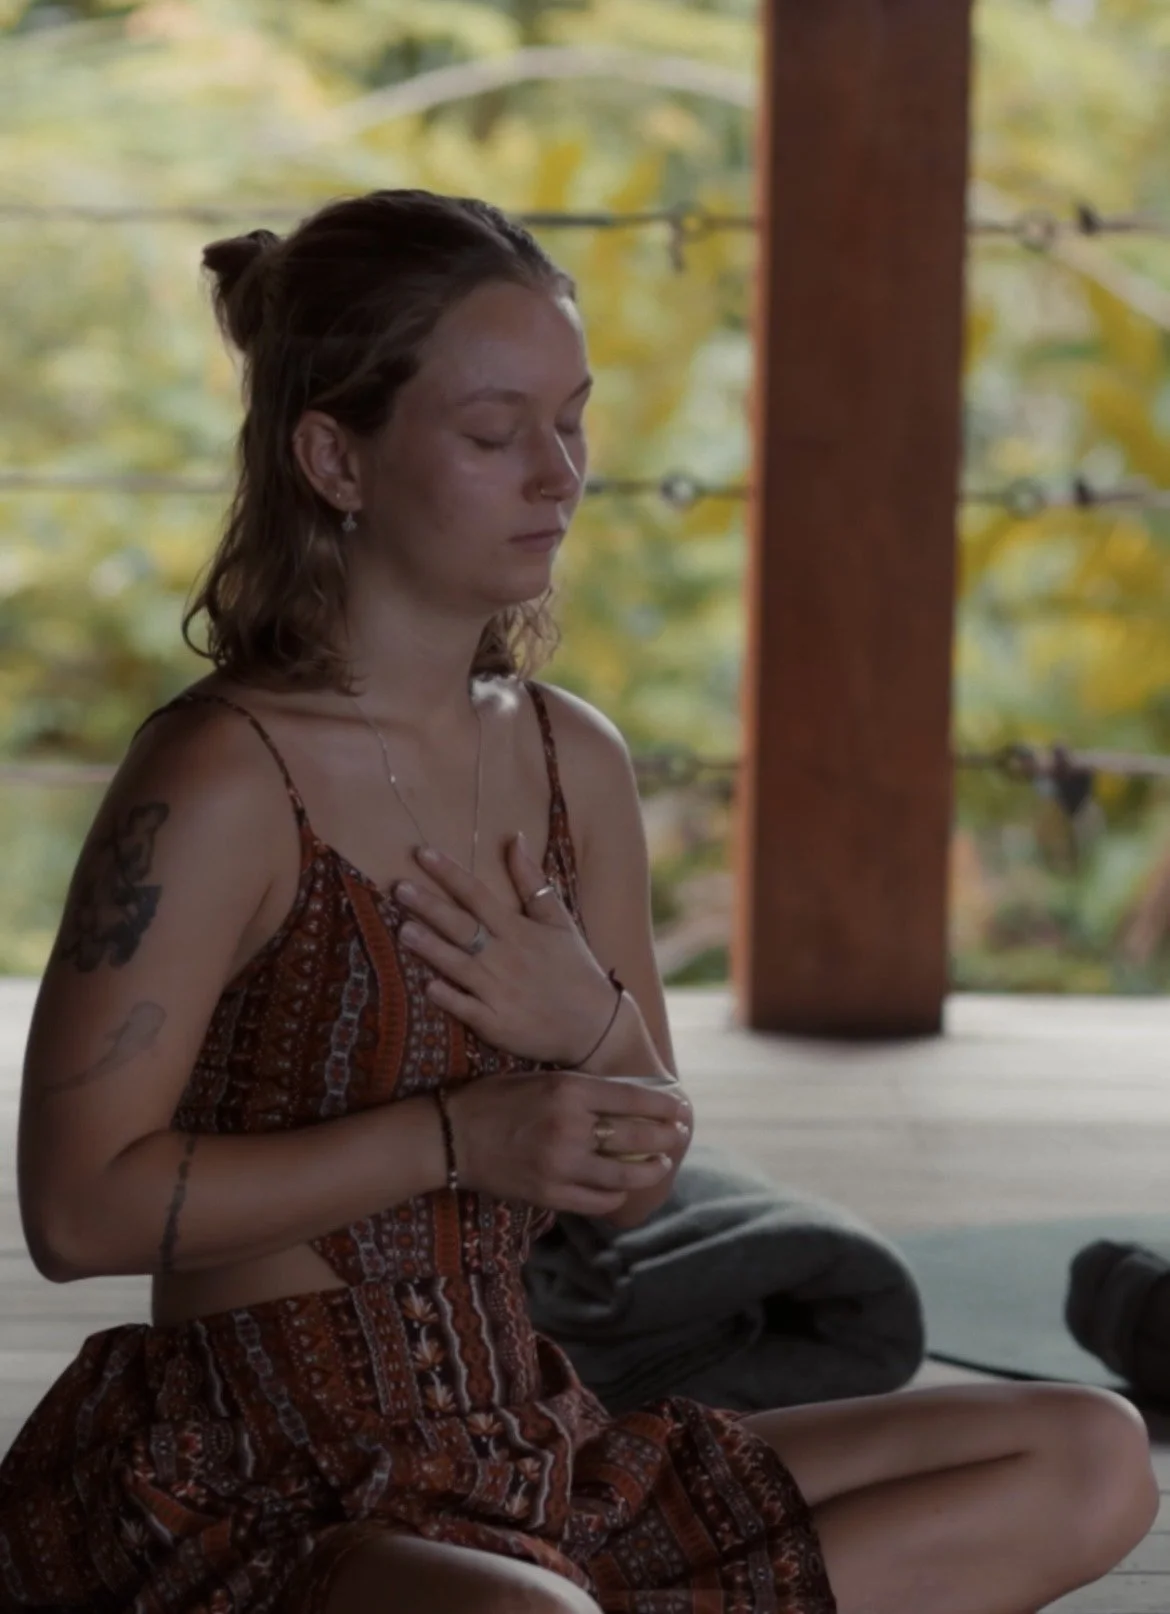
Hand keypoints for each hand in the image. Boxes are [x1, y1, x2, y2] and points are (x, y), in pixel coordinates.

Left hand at [394, 831, 616, 1064]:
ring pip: (458, 966)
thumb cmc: (575, 968)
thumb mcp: (559, 921)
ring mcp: (499, 992)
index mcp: (519, 930)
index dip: (449, 873)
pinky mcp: (496, 1024)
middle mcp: (505, 958)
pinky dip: (448, 998)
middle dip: (429, 907)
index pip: (478, 895)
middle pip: (462, 927)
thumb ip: (533, 882)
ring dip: (430, 948)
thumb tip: (514, 839)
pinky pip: (466, 1009)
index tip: (422, 853)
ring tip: (402, 930)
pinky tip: (427, 986)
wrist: (595, 1025)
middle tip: (399, 888)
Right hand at [445, 1068, 692, 1215]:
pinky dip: (616, 1197)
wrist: (450, 1136)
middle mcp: (569, 1127)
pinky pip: (597, 1201)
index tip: (680, 1110)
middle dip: (666, 1138)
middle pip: (636, 1137)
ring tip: (661, 1166)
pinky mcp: (549, 1194)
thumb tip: (628, 1098)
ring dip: (649, 1171)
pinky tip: (622, 1190)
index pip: (632, 1099)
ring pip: (623, 1175)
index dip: (663, 1107)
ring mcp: (560, 1165)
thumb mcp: (540, 1078)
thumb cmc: (495, 1099)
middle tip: (678, 1137)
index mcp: (568, 1090)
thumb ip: (582, 1089)